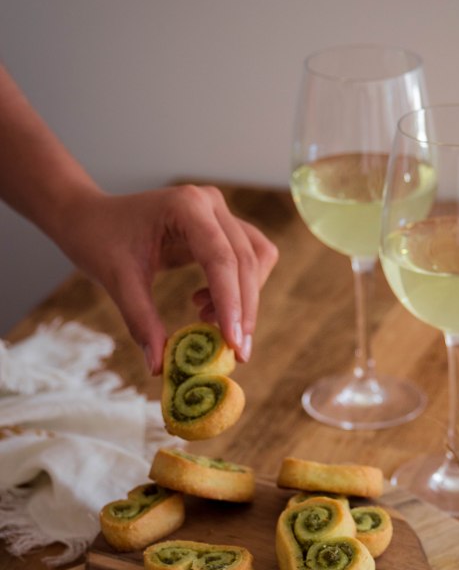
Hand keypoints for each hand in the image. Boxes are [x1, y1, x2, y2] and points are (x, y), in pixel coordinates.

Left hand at [58, 184, 277, 372]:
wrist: (91, 217)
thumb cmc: (99, 240)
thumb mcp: (117, 281)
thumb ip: (142, 321)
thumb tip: (159, 367)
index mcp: (185, 206)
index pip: (221, 259)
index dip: (231, 303)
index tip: (233, 344)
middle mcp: (210, 203)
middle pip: (247, 260)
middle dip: (244, 309)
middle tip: (236, 352)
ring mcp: (219, 213)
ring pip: (257, 258)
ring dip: (244, 297)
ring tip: (207, 320)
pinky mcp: (221, 227)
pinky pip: (248, 259)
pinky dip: (236, 289)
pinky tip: (203, 305)